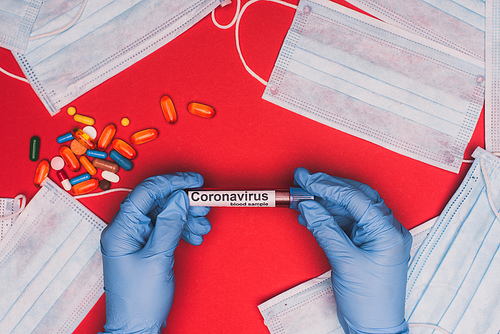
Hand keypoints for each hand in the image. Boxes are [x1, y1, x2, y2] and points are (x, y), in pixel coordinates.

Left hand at [100, 173, 210, 333]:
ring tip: (201, 227)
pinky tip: (194, 235)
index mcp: (121, 230)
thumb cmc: (138, 300)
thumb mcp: (157, 259)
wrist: (136, 327)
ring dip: (186, 217)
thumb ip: (169, 225)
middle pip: (157, 202)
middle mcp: (126, 230)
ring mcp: (136, 238)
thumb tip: (179, 198)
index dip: (172, 182)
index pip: (146, 193)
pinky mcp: (146, 246)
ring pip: (164, 214)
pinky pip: (166, 228)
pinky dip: (182, 229)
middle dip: (183, 202)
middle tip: (203, 206)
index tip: (193, 181)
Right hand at [294, 168, 411, 333]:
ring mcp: (376, 237)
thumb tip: (309, 207)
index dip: (328, 186)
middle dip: (327, 188)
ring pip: (349, 209)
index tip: (307, 180)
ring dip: (324, 203)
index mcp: (388, 231)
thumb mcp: (344, 262)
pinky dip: (327, 218)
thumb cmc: (370, 301)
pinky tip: (310, 216)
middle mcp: (385, 229)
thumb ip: (325, 229)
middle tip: (303, 180)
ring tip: (301, 199)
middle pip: (354, 197)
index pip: (356, 197)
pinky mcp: (365, 244)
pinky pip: (345, 224)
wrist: (374, 327)